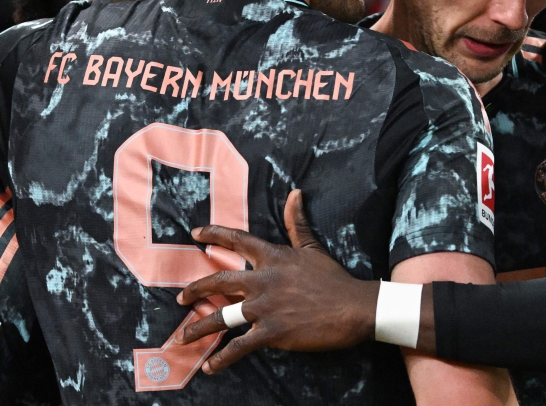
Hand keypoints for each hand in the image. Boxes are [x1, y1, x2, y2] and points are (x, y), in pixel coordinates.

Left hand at [175, 189, 379, 373]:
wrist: (352, 307)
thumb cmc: (333, 278)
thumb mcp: (313, 247)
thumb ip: (297, 222)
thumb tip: (294, 193)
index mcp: (274, 257)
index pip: (238, 240)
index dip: (214, 234)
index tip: (195, 233)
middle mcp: (264, 280)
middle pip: (219, 281)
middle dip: (195, 290)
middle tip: (180, 299)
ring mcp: (265, 307)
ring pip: (221, 317)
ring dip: (198, 329)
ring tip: (181, 338)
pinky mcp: (272, 332)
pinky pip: (239, 346)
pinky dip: (222, 358)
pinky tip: (210, 366)